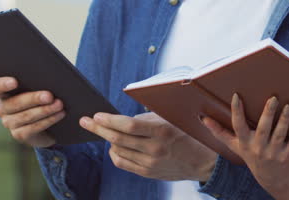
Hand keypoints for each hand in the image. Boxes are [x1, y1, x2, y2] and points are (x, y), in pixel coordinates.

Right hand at [0, 77, 63, 147]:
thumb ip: (37, 78)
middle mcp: (2, 107)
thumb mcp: (39, 84)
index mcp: (2, 91)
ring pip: (25, 116)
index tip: (14, 82)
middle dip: (33, 98)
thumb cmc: (42, 94)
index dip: (0, 85)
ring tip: (59, 104)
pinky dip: (48, 120)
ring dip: (45, 110)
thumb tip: (50, 72)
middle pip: (13, 103)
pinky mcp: (20, 134)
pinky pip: (32, 128)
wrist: (50, 119)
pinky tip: (59, 114)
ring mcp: (9, 122)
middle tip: (49, 96)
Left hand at [80, 112, 216, 181]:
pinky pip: (122, 163)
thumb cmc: (188, 135)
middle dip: (98, 129)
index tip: (97, 115)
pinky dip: (115, 153)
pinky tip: (115, 146)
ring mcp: (150, 163)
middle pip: (117, 139)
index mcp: (162, 131)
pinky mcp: (147, 172)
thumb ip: (148, 118)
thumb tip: (123, 118)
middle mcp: (154, 148)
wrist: (203, 161)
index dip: (109, 120)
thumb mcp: (172, 120)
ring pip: (117, 151)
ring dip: (108, 140)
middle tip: (85, 121)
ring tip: (107, 132)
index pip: (128, 125)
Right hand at [202, 94, 288, 196]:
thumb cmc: (251, 155)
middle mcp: (258, 147)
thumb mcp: (234, 146)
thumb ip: (219, 132)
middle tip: (273, 98)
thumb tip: (203, 118)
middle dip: (268, 113)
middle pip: (262, 128)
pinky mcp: (287, 155)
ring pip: (280, 134)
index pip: (237, 126)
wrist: (271, 178)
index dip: (236, 111)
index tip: (236, 96)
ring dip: (285, 120)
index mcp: (244, 143)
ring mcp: (273, 152)